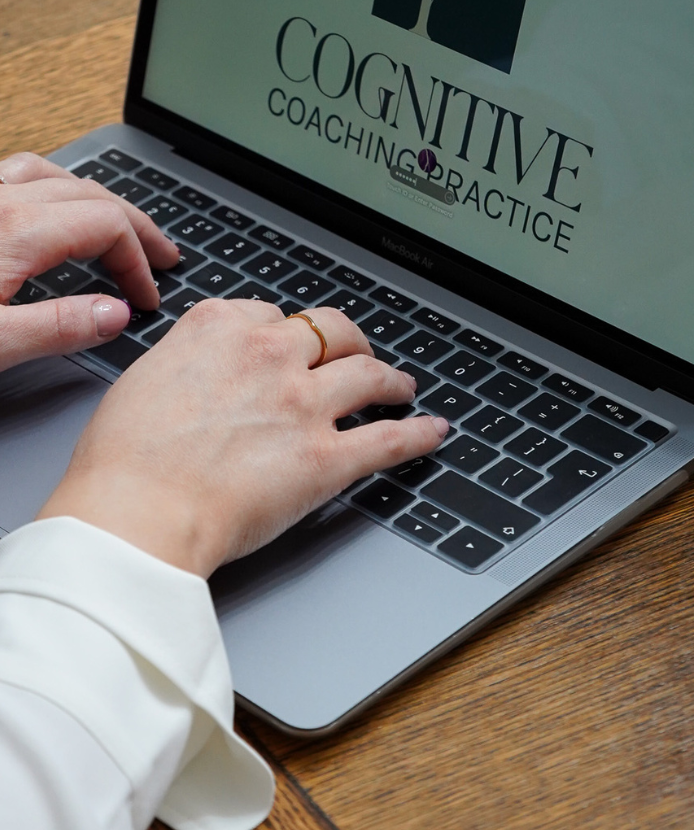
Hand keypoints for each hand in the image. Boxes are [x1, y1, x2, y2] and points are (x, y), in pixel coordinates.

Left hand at [0, 151, 181, 364]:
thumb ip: (56, 328)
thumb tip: (115, 315)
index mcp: (15, 230)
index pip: (108, 227)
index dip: (138, 263)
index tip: (145, 298)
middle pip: (90, 195)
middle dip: (134, 228)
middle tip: (160, 258)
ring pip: (51, 174)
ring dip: (94, 199)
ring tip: (115, 224)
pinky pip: (13, 174)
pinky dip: (48, 185)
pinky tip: (48, 206)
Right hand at [38, 299, 448, 574]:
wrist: (136, 513)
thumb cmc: (124, 462)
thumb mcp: (144, 381)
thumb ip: (188, 363)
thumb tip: (204, 371)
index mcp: (217, 331)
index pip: (270, 316)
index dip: (287, 333)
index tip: (293, 344)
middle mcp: (268, 358)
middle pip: (332, 332)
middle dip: (351, 343)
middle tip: (358, 356)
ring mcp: (304, 405)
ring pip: (370, 375)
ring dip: (392, 379)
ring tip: (400, 386)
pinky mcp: (328, 456)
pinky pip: (391, 438)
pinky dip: (419, 434)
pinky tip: (433, 431)